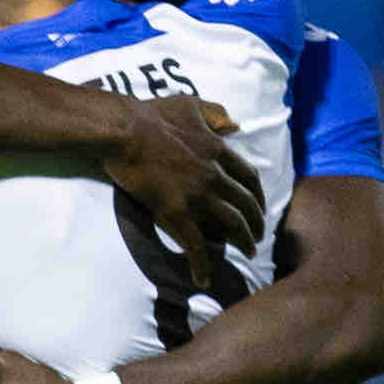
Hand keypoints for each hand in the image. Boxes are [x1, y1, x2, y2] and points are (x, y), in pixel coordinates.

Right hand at [99, 94, 260, 254]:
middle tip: (259, 237)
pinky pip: (196, 245)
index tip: (260, 207)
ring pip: (232, 225)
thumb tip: (236, 124)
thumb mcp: (190, 104)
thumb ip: (215, 113)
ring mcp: (198, 195)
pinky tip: (204, 279)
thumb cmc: (151, 114)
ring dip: (244, 241)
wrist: (123, 129)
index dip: (258, 196)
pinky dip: (203, 265)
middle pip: (247, 204)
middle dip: (257, 223)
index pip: (249, 178)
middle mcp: (215, 175)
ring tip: (249, 253)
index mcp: (218, 150)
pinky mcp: (177, 212)